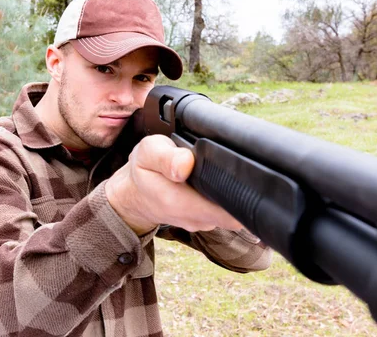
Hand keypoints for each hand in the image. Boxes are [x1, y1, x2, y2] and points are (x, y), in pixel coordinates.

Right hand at [105, 135, 242, 234]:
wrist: (134, 195)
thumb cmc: (143, 170)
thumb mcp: (147, 153)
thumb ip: (165, 157)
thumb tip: (185, 164)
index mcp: (180, 203)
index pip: (228, 211)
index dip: (240, 193)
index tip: (241, 174)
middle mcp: (195, 219)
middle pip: (237, 211)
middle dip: (238, 189)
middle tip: (230, 166)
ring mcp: (202, 224)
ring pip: (233, 211)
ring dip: (230, 192)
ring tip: (217, 172)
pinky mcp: (206, 222)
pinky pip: (225, 211)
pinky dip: (223, 197)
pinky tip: (211, 183)